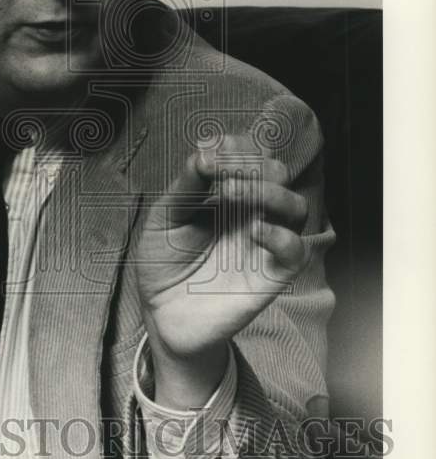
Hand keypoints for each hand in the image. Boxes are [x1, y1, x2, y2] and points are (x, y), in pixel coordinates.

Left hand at [130, 134, 310, 407]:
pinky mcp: (272, 275)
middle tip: (220, 173)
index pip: (250, 154)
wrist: (162, 312)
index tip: (207, 151)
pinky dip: (280, 235)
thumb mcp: (165, 216)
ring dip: (268, 192)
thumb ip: (186, 185)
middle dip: (252, 163)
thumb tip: (204, 152)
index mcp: (228, 192)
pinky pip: (295, 250)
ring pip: (295, 206)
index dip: (236, 146)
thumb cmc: (164, 261)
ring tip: (231, 193)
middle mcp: (252, 212)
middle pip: (278, 172)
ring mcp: (264, 242)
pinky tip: (253, 232)